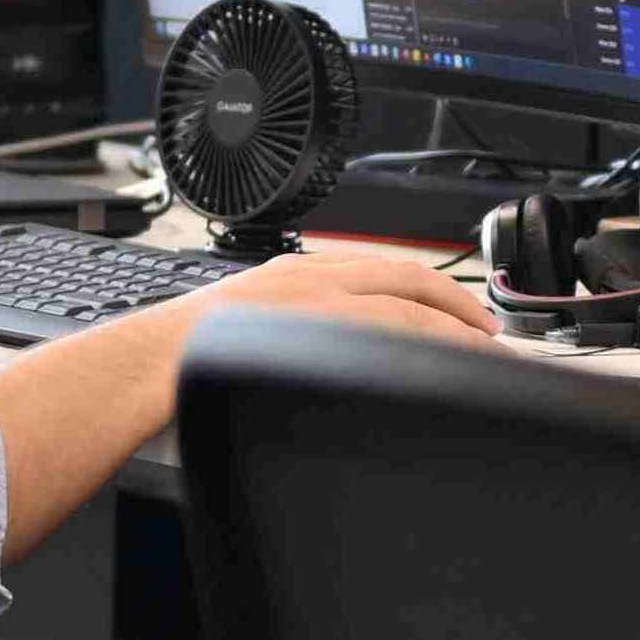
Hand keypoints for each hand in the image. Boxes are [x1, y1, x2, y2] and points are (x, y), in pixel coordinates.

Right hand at [171, 240, 511, 350]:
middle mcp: (313, 278)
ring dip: (455, 330)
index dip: (431, 291)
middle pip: (408, 279)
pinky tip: (450, 369)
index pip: (382, 270)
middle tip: (491, 334)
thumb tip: (323, 358)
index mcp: (298, 273)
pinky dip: (429, 348)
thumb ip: (291, 329)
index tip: (457, 313)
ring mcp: (317, 302)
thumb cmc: (185, 360)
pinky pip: (390, 333)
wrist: (148, 362)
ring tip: (486, 357)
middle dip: (458, 305)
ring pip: (408, 306)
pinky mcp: (318, 328)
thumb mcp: (248, 327)